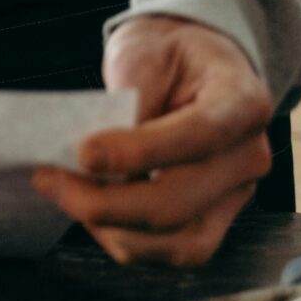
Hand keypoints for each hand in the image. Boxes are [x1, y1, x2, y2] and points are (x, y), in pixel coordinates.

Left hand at [32, 14, 274, 267]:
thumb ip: (129, 102)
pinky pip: (173, 250)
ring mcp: (236, 195)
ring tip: (66, 194)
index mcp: (243, 101)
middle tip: (50, 180)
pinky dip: (125, 239)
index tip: (83, 153)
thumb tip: (96, 160)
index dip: (139, 152)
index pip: (198, 135)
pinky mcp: (214, 220)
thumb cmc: (167, 53)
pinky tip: (90, 210)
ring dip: (113, 229)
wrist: (192, 63)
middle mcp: (249, 155)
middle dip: (107, 203)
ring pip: (180, 243)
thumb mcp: (145, 51)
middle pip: (182, 202)